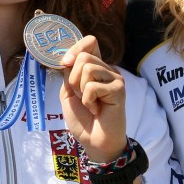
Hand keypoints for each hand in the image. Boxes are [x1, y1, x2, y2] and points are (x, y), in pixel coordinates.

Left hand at [59, 36, 125, 161]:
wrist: (94, 141)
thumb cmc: (83, 119)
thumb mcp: (68, 92)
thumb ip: (68, 73)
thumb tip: (67, 57)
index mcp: (96, 67)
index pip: (90, 42)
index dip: (75, 48)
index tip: (64, 63)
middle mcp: (107, 70)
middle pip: (84, 56)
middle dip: (74, 78)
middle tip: (80, 96)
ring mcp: (115, 78)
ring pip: (88, 68)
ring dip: (81, 90)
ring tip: (90, 103)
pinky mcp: (119, 89)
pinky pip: (93, 86)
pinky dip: (88, 101)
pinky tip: (97, 110)